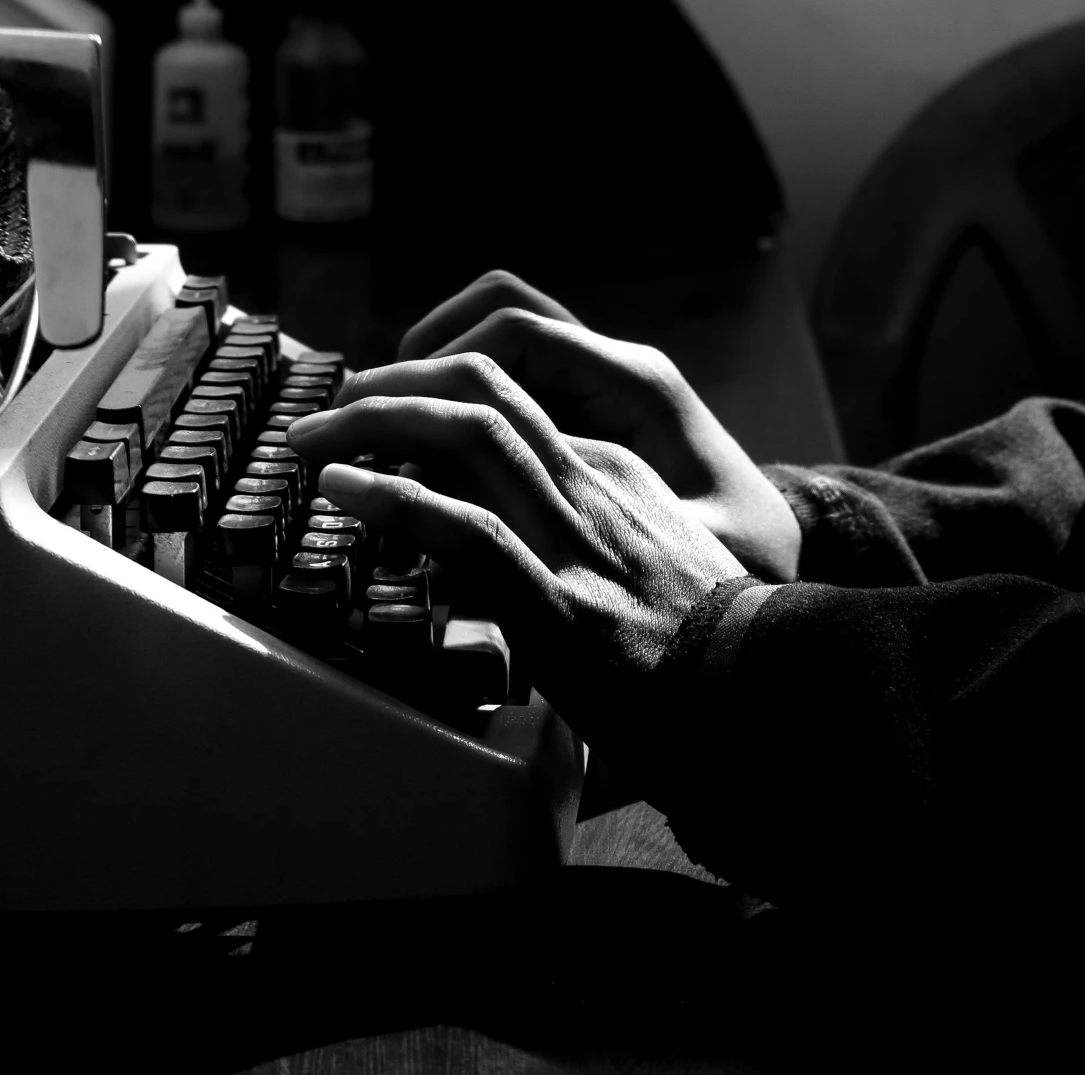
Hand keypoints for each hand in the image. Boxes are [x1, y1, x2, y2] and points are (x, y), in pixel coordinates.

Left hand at [287, 352, 746, 775]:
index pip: (504, 403)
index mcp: (611, 471)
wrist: (769, 699)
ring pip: (467, 432)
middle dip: (391, 384)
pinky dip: (394, 500)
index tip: (372, 423)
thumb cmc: (705, 652)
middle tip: (328, 411)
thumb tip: (490, 549)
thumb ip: (581, 537)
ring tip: (314, 440)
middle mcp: (591, 482)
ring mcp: (576, 536)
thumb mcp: (645, 563)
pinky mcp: (561, 601)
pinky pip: (466, 527)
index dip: (426, 400)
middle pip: (479, 387)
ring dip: (374, 422)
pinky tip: (345, 492)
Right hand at [395, 272, 799, 581]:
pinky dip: (460, 391)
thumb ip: (593, 547)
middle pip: (499, 316)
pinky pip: (512, 377)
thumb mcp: (693, 555)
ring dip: (435, 362)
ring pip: (501, 333)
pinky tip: (423, 448)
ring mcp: (601, 386)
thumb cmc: (745, 567)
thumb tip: (494, 556)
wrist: (776, 590)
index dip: (438, 364)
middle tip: (351, 411)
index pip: (518, 334)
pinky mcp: (588, 416)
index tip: (377, 410)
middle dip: (418, 357)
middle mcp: (616, 368)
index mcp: (638, 386)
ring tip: (376, 418)